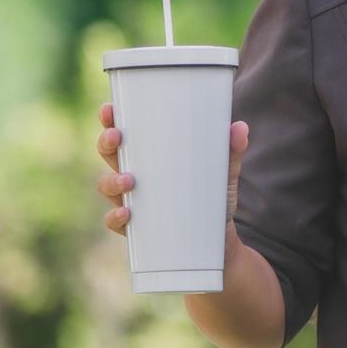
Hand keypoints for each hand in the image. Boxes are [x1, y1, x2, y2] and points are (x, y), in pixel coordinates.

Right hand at [95, 103, 250, 236]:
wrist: (216, 239)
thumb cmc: (212, 196)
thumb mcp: (223, 172)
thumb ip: (231, 151)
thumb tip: (240, 128)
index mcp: (149, 155)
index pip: (123, 133)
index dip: (110, 120)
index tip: (109, 108)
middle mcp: (134, 175)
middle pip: (109, 154)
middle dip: (106, 143)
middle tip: (116, 138)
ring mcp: (132, 201)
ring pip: (107, 186)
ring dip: (112, 181)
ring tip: (129, 180)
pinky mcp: (137, 228)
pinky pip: (114, 222)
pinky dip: (116, 217)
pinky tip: (126, 213)